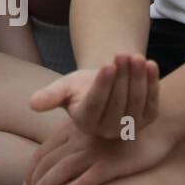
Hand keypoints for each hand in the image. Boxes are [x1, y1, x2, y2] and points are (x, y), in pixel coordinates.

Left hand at [23, 114, 182, 184]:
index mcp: (71, 131)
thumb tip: (58, 158)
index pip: (45, 151)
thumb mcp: (92, 131)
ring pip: (65, 168)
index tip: (26, 182)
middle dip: (36, 179)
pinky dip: (80, 184)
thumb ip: (74, 140)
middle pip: (50, 160)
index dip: (33, 168)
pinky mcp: (114, 162)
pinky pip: (94, 174)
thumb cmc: (119, 131)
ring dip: (48, 184)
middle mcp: (80, 140)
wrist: (152, 125)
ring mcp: (96, 151)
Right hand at [30, 53, 159, 138]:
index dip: (103, 85)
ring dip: (138, 78)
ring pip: (136, 101)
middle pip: (118, 102)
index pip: (95, 104)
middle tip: (122, 54)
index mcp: (86, 123)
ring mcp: (130, 127)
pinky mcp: (147, 120)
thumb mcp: (64, 87)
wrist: (103, 87)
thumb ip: (50, 96)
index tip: (107, 65)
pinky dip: (153, 83)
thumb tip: (32, 104)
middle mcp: (109, 131)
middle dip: (122, 77)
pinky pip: (152, 102)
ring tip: (136, 56)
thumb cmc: (79, 87)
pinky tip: (151, 65)